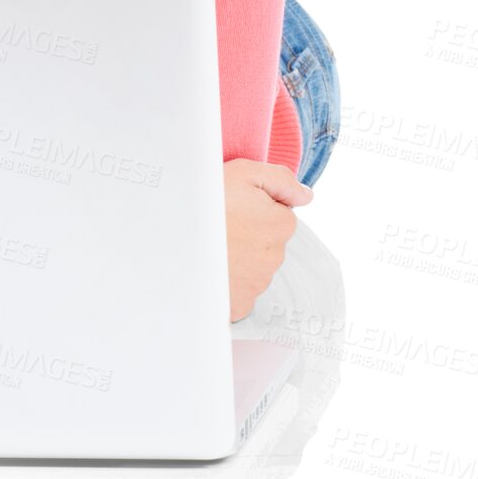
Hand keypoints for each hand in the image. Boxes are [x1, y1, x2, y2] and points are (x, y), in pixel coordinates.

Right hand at [223, 158, 312, 321]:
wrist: (172, 238)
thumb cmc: (207, 202)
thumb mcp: (244, 172)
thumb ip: (281, 180)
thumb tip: (306, 195)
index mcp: (281, 224)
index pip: (279, 214)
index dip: (255, 205)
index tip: (233, 204)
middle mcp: (274, 257)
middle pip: (266, 241)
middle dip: (248, 232)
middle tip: (218, 222)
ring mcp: (257, 284)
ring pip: (252, 266)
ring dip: (236, 256)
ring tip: (208, 243)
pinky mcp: (238, 305)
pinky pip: (238, 291)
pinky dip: (226, 281)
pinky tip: (208, 267)